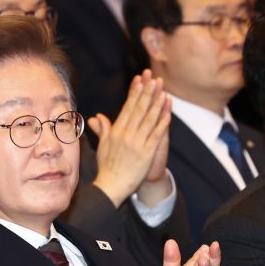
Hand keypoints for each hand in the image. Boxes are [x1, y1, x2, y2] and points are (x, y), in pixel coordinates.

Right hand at [90, 70, 170, 206]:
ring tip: (163, 90)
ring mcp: (137, 144)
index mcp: (116, 132)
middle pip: (139, 109)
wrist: (111, 186)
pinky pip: (156, 135)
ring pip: (149, 119)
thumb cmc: (107, 167)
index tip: (139, 80)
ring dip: (156, 104)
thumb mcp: (103, 146)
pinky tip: (168, 113)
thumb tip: (97, 117)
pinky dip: (162, 123)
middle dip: (147, 92)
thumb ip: (103, 129)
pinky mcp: (146, 153)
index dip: (134, 92)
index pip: (127, 107)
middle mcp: (126, 135)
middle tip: (153, 78)